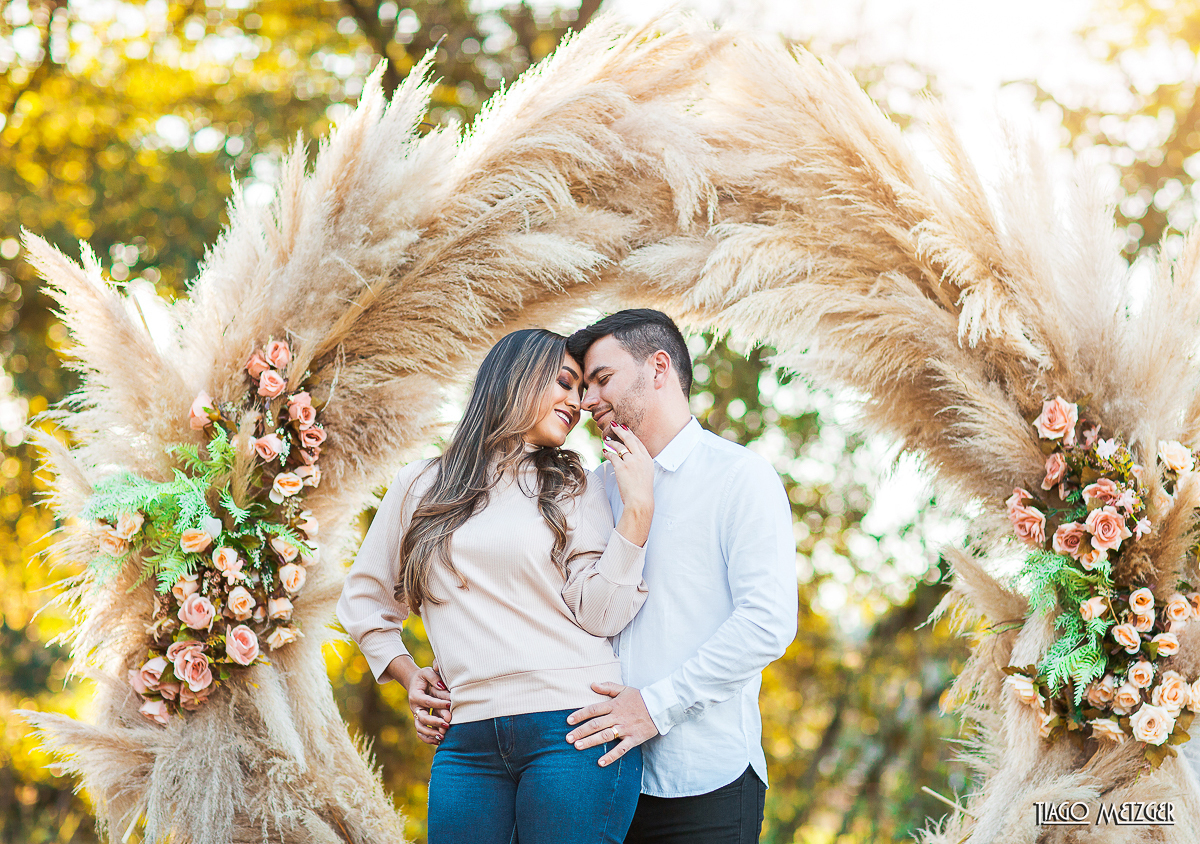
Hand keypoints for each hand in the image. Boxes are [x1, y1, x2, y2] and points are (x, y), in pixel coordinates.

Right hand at [390, 655, 450, 744]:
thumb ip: (434, 677)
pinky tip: (438, 741)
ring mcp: (416, 715)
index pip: (428, 702)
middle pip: (423, 718)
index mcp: (415, 695)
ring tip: (443, 736)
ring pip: (420, 728)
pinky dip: (427, 739)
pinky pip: (420, 732)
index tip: (451, 703)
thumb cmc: (423, 677)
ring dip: (431, 734)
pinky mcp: (419, 720)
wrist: (414, 683)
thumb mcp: (427, 672)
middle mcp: (414, 708)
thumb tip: (442, 687)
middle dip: (435, 722)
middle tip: (447, 724)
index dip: (439, 703)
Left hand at [565, 681, 658, 766]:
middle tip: (568, 738)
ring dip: (591, 742)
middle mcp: (618, 717)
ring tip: (578, 747)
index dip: (580, 714)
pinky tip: (600, 762)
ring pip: (605, 736)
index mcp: (614, 705)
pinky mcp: (634, 738)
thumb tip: (592, 684)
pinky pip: (621, 749)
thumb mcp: (624, 689)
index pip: (593, 709)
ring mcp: (625, 728)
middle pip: (596, 724)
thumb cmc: (640, 698)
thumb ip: (607, 687)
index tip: (568, 721)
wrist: (660, 706)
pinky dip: (611, 756)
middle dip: (580, 731)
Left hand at [603, 425, 653, 545]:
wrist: (640, 500)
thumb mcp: (646, 473)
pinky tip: (604, 452)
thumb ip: (640, 463)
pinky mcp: (622, 468)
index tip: (625, 428)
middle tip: (614, 425)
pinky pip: (612, 456)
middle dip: (621, 430)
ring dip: (612, 442)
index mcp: (647, 459)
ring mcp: (631, 462)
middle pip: (629, 439)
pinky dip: (607, 453)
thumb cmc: (642, 490)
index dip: (630, 434)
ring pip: (619, 447)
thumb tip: (632, 457)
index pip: (638, 442)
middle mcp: (640, 458)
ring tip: (606, 440)